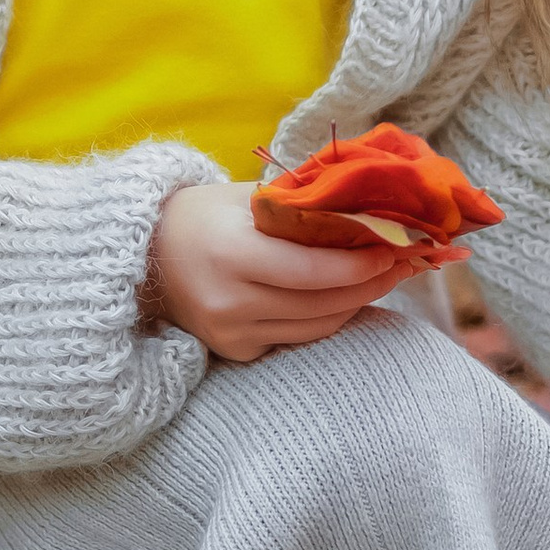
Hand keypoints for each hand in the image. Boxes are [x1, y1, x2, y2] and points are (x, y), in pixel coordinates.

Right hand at [145, 182, 403, 364]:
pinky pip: (297, 338)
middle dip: (370, 284)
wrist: (146, 254)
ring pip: (316, 327)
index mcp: (231, 253)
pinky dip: (326, 319)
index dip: (360, 264)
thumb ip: (302, 205)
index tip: (394, 249)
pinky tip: (345, 297)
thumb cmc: (203, 215)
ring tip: (382, 277)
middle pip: (321, 303)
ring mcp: (230, 333)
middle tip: (403, 263)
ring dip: (356, 303)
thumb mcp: (248, 197)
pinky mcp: (234, 352)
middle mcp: (229, 301)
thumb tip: (370, 206)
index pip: (313, 270)